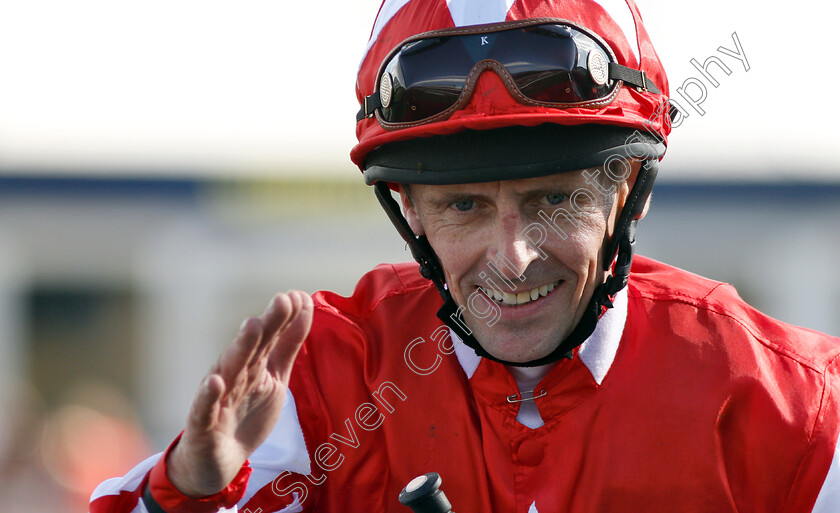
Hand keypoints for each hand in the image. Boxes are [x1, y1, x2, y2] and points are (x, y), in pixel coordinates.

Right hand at [166, 290, 313, 496]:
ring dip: (240, 348)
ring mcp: (217, 398)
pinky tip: (215, 382)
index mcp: (253, 365)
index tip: (299, 297)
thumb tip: (304, 306)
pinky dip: (209, 395)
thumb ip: (288, 345)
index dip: (284, 319)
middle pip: (253, 348)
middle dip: (267, 325)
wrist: (215, 462)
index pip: (270, 338)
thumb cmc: (245, 414)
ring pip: (229, 370)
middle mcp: (234, 375)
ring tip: (252, 326)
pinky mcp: (202, 424)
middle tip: (282, 301)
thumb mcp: (274, 379)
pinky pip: (205, 408)